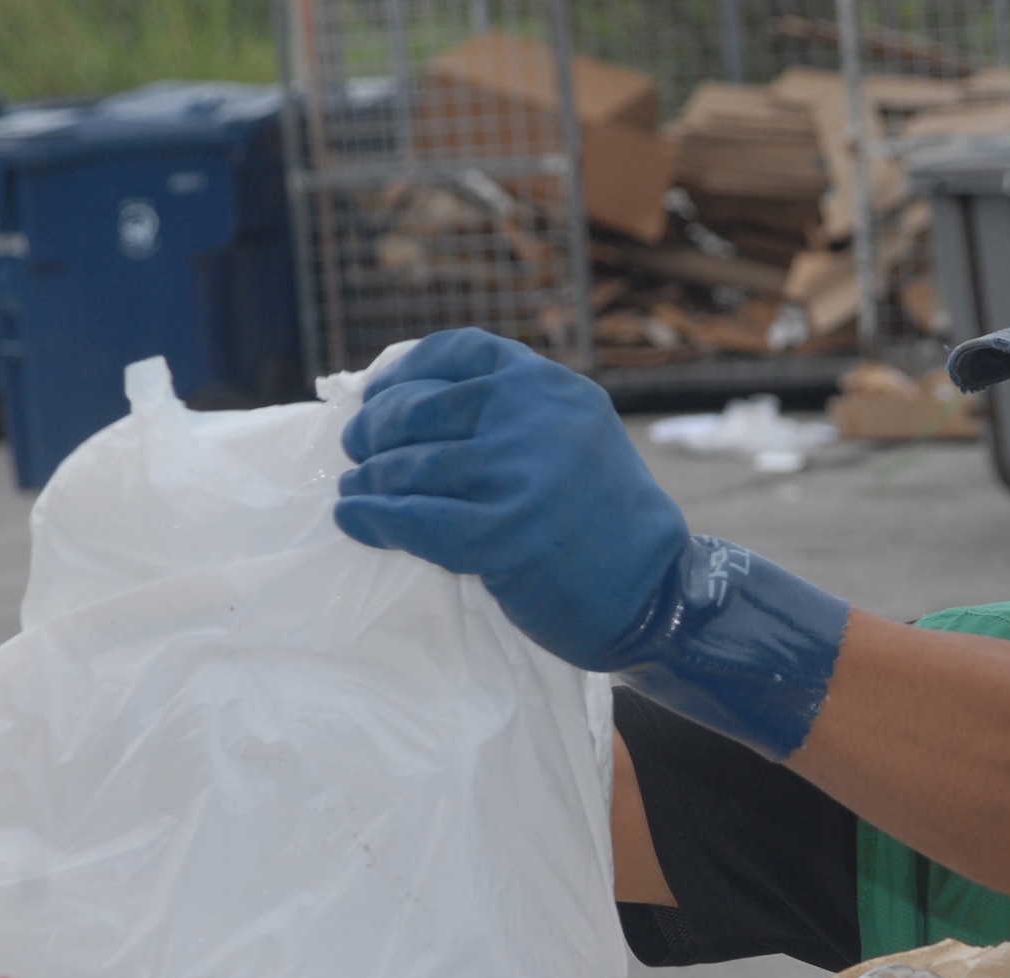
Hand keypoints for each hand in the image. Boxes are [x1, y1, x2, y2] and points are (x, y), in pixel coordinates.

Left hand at [336, 329, 688, 669]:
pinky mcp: (504, 535)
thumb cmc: (603, 519)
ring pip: (411, 466)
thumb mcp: (572, 435)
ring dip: (369, 480)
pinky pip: (413, 519)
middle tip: (358, 451)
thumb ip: (512, 413)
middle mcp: (536, 418)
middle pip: (421, 409)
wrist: (654, 592)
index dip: (404, 373)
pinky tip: (355, 520)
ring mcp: (519, 476)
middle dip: (376, 430)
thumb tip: (406, 403)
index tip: (378, 396)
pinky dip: (373, 518)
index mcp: (552, 385)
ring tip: (355, 492)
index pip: (459, 352)